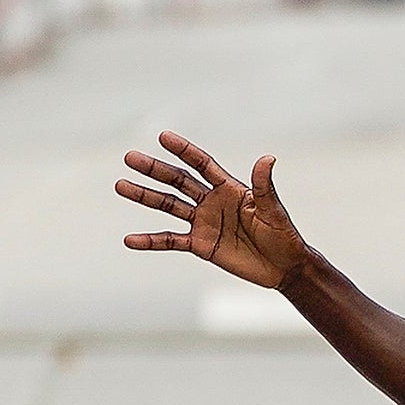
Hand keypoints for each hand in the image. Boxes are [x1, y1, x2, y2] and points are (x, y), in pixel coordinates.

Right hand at [117, 132, 311, 289]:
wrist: (284, 268)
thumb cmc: (283, 235)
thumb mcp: (273, 210)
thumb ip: (263, 187)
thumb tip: (267, 159)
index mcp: (229, 188)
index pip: (202, 164)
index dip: (184, 150)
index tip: (163, 136)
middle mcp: (212, 201)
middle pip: (178, 181)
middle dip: (154, 170)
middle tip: (129, 158)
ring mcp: (203, 222)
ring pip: (169, 206)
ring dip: (145, 196)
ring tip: (120, 185)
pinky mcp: (200, 245)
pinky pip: (171, 241)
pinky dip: (150, 241)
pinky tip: (130, 239)